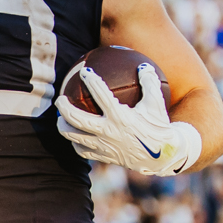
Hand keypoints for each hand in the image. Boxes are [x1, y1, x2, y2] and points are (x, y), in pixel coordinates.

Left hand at [54, 62, 201, 175]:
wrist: (162, 156)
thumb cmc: (159, 126)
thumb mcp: (157, 104)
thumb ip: (150, 83)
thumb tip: (143, 66)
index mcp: (120, 117)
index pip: (101, 96)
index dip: (92, 81)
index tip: (85, 71)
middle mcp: (109, 132)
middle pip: (77, 119)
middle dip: (64, 108)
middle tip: (59, 99)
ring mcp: (104, 146)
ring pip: (75, 137)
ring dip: (63, 126)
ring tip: (60, 119)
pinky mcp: (104, 157)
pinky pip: (82, 151)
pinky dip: (75, 143)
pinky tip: (74, 137)